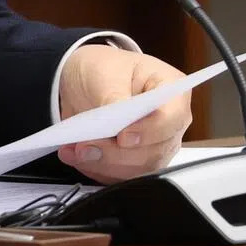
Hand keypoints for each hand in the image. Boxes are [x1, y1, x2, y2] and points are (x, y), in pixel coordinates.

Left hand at [57, 45, 191, 182]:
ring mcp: (156, 145)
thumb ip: (113, 98)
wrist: (87, 80)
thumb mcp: (105, 73)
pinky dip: (97, 170)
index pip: (172, 117)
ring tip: (74, 151)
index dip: (149, 131)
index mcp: (171, 90)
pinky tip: (76, 158)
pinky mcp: (139, 162)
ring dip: (103, 164)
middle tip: (85, 147)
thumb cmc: (104, 69)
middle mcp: (170, 123)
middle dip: (116, 153)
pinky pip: (123, 176)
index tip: (122, 136)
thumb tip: (117, 123)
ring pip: (138, 168)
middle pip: (154, 150)